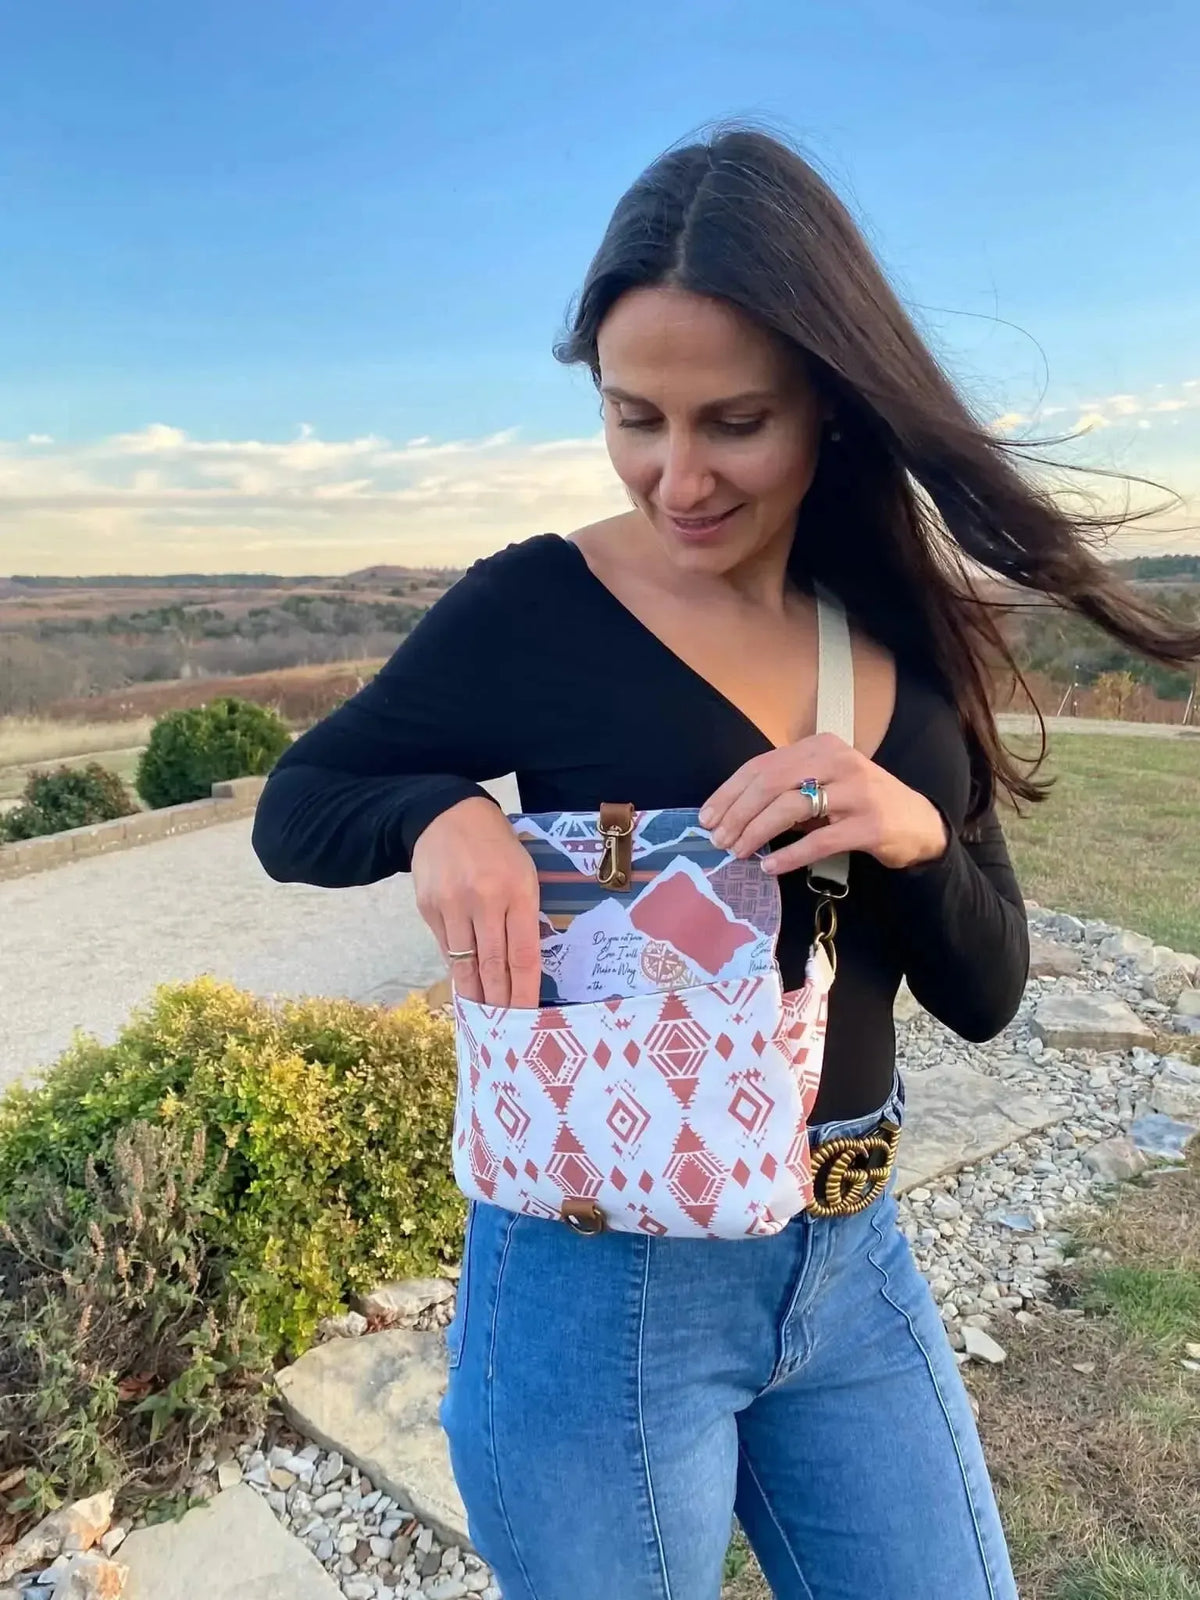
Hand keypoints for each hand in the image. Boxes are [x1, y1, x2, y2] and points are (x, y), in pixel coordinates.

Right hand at [411, 796, 541, 1006]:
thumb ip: (524, 915)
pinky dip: (456, 967)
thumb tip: (519, 966)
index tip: (528, 1015)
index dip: (525, 990)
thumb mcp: (524, 873)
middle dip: (499, 1001)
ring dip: (474, 993)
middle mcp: (484, 900)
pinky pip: (445, 946)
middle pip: (493, 965)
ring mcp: (452, 904)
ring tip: (483, 1015)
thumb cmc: (498, 847)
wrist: (447, 815)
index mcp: (517, 891)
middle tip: (504, 1028)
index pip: (523, 954)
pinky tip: (464, 983)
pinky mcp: (428, 907)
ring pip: (464, 962)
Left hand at [698, 733, 949, 875]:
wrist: (916, 822)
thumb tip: (730, 813)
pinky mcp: (869, 825)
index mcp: (820, 746)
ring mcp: (856, 792)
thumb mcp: (821, 784)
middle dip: (738, 813)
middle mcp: (838, 761)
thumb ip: (784, 789)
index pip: (762, 765)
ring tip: (738, 852)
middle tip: (718, 839)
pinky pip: (819, 840)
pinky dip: (790, 855)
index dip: (729, 792)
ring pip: (791, 808)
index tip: (707, 817)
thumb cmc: (858, 803)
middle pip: (772, 783)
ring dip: (757, 832)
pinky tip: (770, 866)